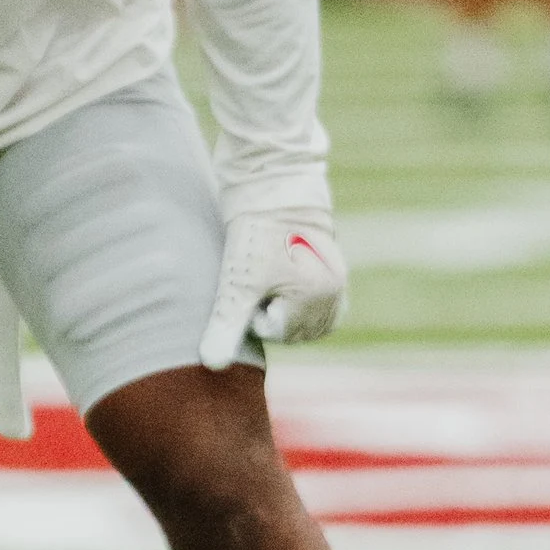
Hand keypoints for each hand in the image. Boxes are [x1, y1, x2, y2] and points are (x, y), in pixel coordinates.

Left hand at [200, 207, 348, 367]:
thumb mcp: (237, 282)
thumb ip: (227, 325)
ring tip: (269, 279)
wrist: (271, 182)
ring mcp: (338, 279)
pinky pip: (322, 306)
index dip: (255, 314)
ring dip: (287, 311)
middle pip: (297, 331)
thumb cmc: (253, 232)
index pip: (279, 334)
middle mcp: (335, 291)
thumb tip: (212, 366)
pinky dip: (302, 305)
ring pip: (310, 321)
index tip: (250, 283)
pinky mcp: (333, 268)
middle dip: (273, 314)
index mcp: (318, 297)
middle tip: (259, 280)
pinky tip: (281, 285)